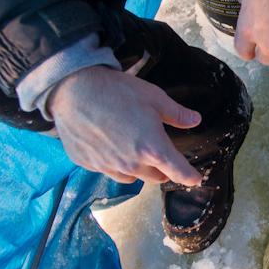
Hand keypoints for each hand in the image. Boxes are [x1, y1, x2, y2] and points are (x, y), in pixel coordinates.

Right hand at [47, 65, 202, 185]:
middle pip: (157, 178)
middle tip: (161, 153)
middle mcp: (132, 164)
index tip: (195, 178)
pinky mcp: (90, 165)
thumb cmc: (115, 91)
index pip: (179, 172)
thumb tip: (194, 120)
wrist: (73, 90)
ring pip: (134, 177)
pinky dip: (116, 164)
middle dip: (164, 169)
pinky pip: (110, 171)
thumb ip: (177, 114)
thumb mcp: (154, 97)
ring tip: (136, 148)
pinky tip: (112, 146)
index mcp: (153, 149)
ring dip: (140, 168)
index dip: (191, 176)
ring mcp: (109, 167)